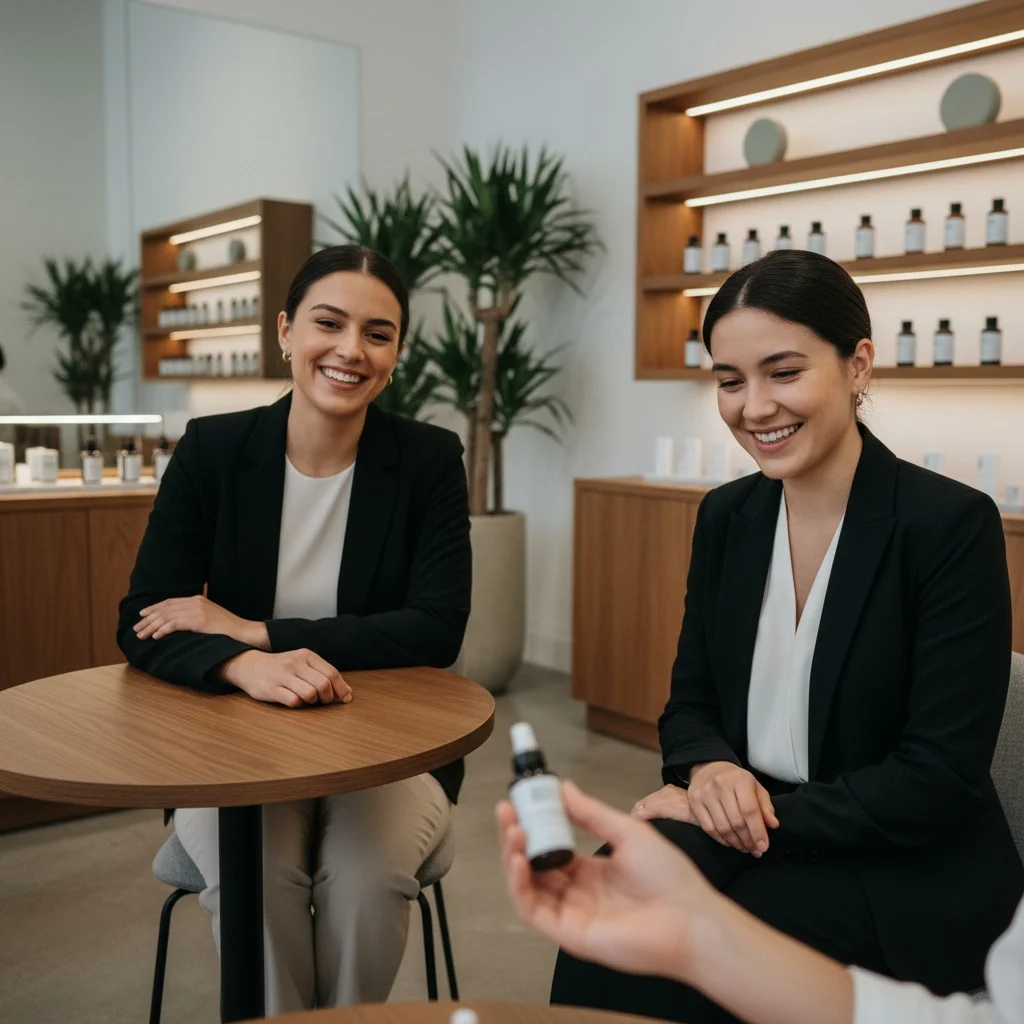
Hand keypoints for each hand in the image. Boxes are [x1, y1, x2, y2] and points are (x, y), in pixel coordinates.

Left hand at [134, 595, 268, 647]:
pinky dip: (163, 630)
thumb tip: (177, 624)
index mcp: (198, 599)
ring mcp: (198, 610)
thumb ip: (194, 617)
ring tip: (141, 635)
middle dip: (149, 619)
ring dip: (152, 626)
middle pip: (166, 608)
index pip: (170, 602)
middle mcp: (196, 601)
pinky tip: (156, 636)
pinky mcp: (199, 620)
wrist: (245, 633)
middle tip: (136, 628)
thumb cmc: (228, 631)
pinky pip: (175, 624)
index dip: (154, 608)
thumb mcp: (209, 619)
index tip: (142, 616)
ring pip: (167, 616)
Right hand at [219, 649, 351, 707]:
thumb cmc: (283, 667)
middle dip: (328, 697)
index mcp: (306, 655)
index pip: (332, 673)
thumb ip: (323, 674)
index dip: (342, 688)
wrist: (250, 666)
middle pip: (323, 684)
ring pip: (310, 694)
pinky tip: (294, 700)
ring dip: (313, 702)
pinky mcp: (272, 689)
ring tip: (309, 700)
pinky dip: (298, 705)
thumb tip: (347, 692)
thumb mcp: (303, 663)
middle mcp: (295, 663)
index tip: (346, 698)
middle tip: (324, 701)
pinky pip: (294, 702)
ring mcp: (283, 676)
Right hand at [497, 781, 720, 982]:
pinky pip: (534, 912)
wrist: (691, 917)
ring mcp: (571, 914)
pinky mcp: (570, 934)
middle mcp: (576, 892)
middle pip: (533, 866)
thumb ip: (592, 813)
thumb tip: (563, 787)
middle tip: (506, 810)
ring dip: (513, 858)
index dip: (533, 825)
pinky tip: (519, 860)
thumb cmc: (669, 876)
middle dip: (516, 837)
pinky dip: (519, 886)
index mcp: (590, 871)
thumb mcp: (628, 833)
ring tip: (512, 829)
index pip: (550, 848)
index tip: (520, 800)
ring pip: (527, 887)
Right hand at [687, 761, 778, 855]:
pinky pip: (709, 828)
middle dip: (748, 840)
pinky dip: (721, 840)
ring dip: (736, 843)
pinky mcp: (695, 801)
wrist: (709, 769)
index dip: (758, 831)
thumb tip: (772, 825)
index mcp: (740, 779)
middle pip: (737, 821)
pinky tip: (730, 842)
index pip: (750, 810)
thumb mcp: (755, 788)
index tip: (764, 847)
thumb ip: (765, 806)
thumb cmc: (736, 781)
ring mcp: (705, 793)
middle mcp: (720, 784)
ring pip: (723, 827)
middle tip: (755, 850)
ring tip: (744, 848)